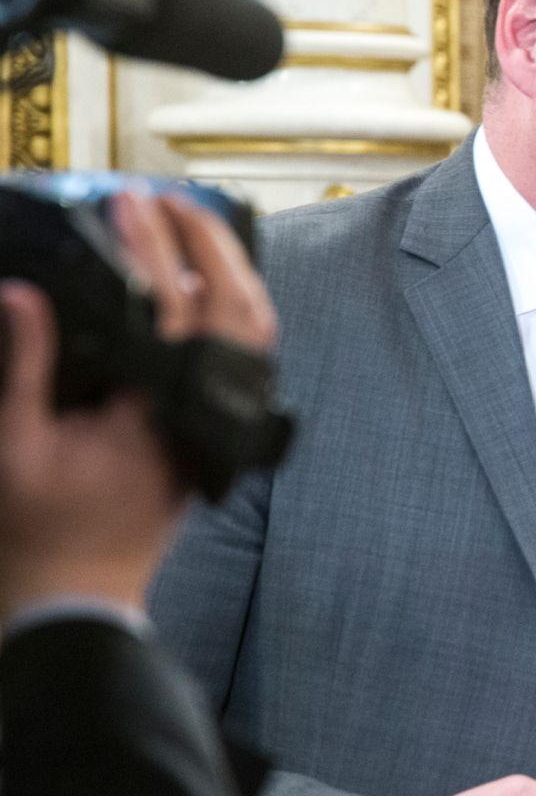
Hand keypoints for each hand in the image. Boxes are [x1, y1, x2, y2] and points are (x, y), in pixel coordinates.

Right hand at [0, 192, 275, 618]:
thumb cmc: (41, 530)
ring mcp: (216, 422)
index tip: (132, 203)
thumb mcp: (14, 446)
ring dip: (228, 274)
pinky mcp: (213, 429)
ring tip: (187, 228)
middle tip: (167, 201)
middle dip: (208, 245)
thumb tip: (24, 296)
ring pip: (252, 334)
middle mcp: (202, 412)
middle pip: (234, 310)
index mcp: (157, 411)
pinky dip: (232, 312)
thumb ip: (23, 368)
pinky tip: (203, 285)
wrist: (81, 593)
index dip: (152, 248)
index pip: (169, 310)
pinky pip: (242, 359)